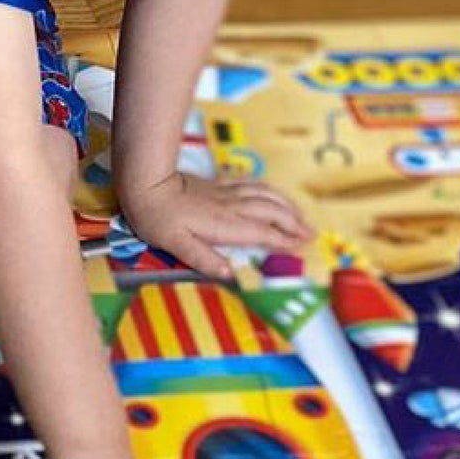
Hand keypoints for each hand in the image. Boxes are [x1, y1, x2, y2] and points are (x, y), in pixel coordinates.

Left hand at [119, 169, 311, 280]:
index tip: (302, 247)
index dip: (284, 241)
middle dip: (294, 223)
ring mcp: (227, 193)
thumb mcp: (176, 245)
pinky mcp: (220, 185)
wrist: (147, 184)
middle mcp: (232, 207)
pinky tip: (274, 195)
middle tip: (312, 234)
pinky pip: (253, 185)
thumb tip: (228, 274)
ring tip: (302, 216)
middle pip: (272, 213)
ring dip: (287, 206)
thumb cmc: (158, 218)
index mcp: (224, 225)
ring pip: (266, 196)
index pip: (262, 234)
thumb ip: (203, 260)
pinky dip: (270, 191)